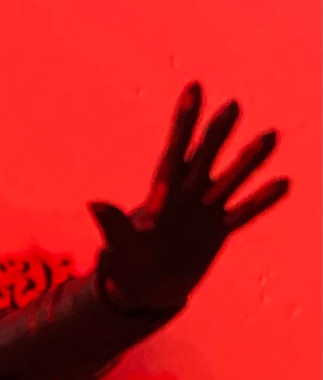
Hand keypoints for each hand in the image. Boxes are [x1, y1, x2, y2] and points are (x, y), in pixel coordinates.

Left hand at [89, 82, 289, 313]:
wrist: (143, 290)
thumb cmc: (125, 266)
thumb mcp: (118, 247)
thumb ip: (112, 226)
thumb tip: (95, 204)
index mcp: (159, 193)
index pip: (173, 151)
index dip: (184, 121)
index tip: (193, 88)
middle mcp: (184, 194)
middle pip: (204, 158)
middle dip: (217, 134)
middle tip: (232, 106)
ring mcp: (204, 210)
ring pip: (229, 180)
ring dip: (248, 161)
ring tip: (269, 136)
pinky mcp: (218, 230)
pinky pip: (242, 214)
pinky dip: (260, 201)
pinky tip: (283, 183)